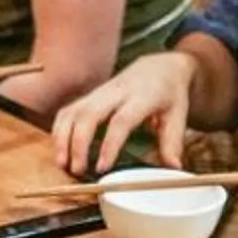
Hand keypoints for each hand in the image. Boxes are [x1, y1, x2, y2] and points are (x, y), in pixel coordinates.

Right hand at [52, 52, 199, 177]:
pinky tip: (60, 149)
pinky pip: (68, 110)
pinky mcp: (90, 95)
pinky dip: (59, 130)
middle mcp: (117, 92)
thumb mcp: (178, 116)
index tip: (102, 168)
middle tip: (77, 170)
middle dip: (78, 143)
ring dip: (63, 137)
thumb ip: (172, 142)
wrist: (160, 67)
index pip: (120, 121)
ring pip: (73, 111)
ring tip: (62, 164)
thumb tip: (173, 168)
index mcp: (141, 97)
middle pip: (89, 115)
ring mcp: (100, 92)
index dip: (109, 145)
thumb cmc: (170, 93)